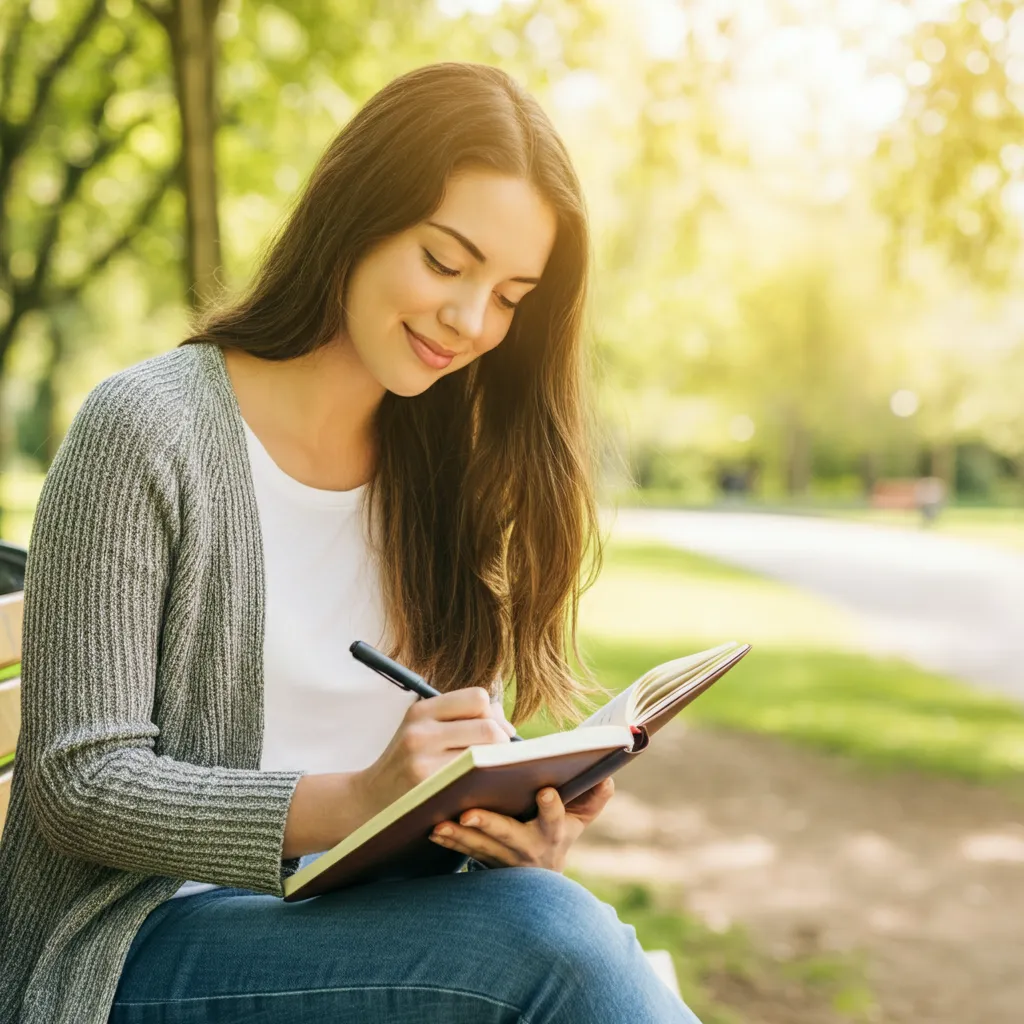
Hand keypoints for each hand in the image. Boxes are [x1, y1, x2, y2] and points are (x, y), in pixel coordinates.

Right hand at [354, 688, 514, 822]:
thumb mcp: (423, 730)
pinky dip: (485, 784)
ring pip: (485, 756)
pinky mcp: (428, 790)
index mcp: (421, 710)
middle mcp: (420, 732)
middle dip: (501, 742)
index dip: (493, 715)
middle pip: (487, 727)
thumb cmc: (406, 763)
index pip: (477, 699)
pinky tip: (480, 788)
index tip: (495, 732)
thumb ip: (462, 717)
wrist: (368, 801)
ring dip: (496, 764)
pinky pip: (474, 782)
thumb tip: (503, 717)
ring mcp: (423, 762)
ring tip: (491, 772)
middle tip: (497, 757)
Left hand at [428, 776, 615, 870]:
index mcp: (554, 832)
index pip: (556, 820)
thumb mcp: (580, 820)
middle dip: (490, 824)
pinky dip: (448, 841)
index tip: (546, 790)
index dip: (552, 808)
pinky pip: (463, 852)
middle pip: (509, 836)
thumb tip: (606, 775)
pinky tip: (432, 829)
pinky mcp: (483, 862)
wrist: (539, 884)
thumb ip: (595, 797)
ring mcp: (504, 859)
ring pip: (480, 847)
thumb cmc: (558, 834)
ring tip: (441, 823)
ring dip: (459, 836)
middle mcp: (529, 848)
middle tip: (470, 812)